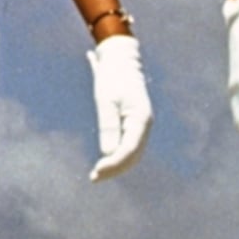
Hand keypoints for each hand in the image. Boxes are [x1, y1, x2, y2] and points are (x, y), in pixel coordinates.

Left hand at [86, 34, 151, 180]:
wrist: (120, 60)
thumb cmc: (111, 77)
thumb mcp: (105, 99)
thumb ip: (108, 125)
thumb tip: (108, 153)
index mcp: (140, 118)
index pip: (129, 149)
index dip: (113, 163)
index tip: (96, 170)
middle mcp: (144, 125)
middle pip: (133, 155)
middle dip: (115, 168)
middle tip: (94, 177)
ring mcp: (141, 125)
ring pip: (132, 153)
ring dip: (116, 165)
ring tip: (97, 174)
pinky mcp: (134, 124)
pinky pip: (129, 146)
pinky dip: (118, 156)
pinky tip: (105, 165)